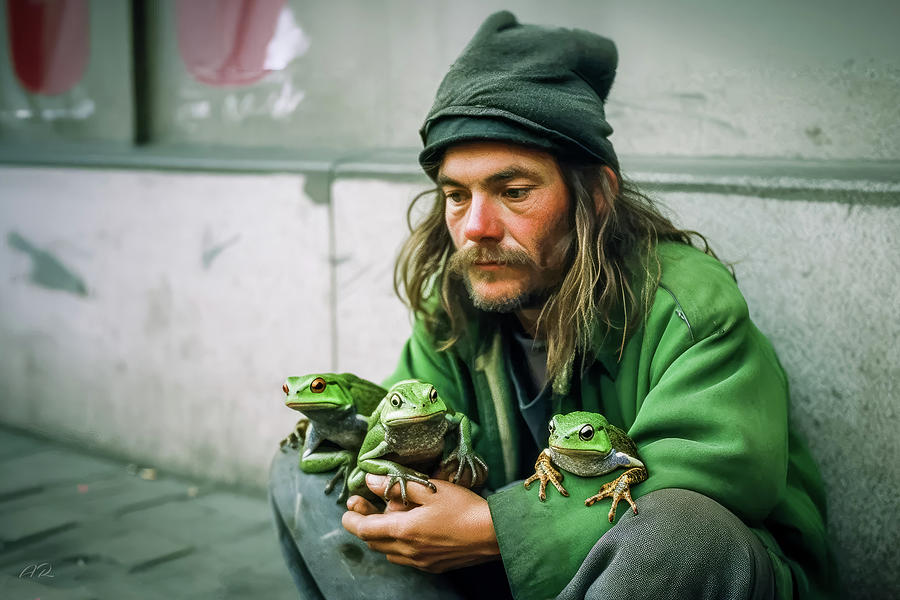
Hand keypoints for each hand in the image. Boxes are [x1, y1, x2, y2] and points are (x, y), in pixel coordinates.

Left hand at [341, 473, 500, 572]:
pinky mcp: (433, 566)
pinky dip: (400, 544)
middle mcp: (408, 551)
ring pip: (389, 552)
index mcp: (404, 531)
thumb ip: (398, 485)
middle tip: (364, 506)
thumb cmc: (463, 507)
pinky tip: (411, 529)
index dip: (351, 520)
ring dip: (383, 535)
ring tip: (390, 516)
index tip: (346, 510)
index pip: (365, 530)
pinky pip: (406, 558)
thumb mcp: (430, 489)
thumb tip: (371, 480)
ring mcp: (421, 562)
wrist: (493, 534)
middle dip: (365, 525)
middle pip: (374, 542)